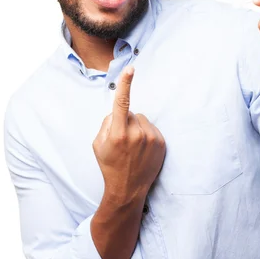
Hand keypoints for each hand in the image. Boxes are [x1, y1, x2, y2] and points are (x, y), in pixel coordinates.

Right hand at [92, 66, 165, 202]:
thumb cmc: (110, 165)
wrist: (128, 188)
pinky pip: (151, 129)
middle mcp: (136, 134)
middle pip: (131, 113)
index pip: (122, 103)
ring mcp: (151, 139)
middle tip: (122, 142)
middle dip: (125, 122)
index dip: (125, 84)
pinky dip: (146, 135)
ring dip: (137, 128)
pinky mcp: (161, 143)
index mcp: (118, 134)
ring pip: (142, 120)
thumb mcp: (98, 144)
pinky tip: (142, 151)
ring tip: (133, 148)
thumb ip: (106, 123)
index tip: (130, 69)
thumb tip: (118, 111)